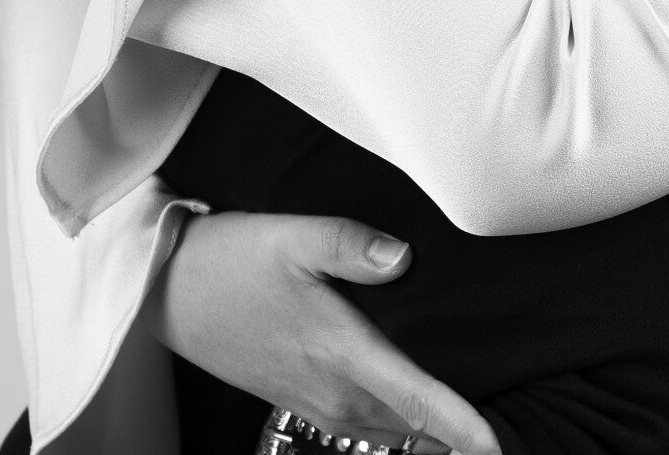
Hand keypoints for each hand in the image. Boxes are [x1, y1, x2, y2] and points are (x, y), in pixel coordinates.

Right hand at [152, 210, 501, 454]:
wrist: (168, 291)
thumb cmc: (232, 259)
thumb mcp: (293, 235)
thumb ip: (352, 245)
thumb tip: (402, 258)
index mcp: (340, 351)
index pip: (416, 400)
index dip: (463, 427)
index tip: (497, 446)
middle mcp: (333, 389)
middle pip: (412, 427)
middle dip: (457, 434)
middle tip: (499, 437)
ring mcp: (314, 400)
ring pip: (389, 429)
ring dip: (429, 433)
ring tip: (471, 430)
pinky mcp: (300, 397)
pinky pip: (365, 423)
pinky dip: (400, 425)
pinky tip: (418, 414)